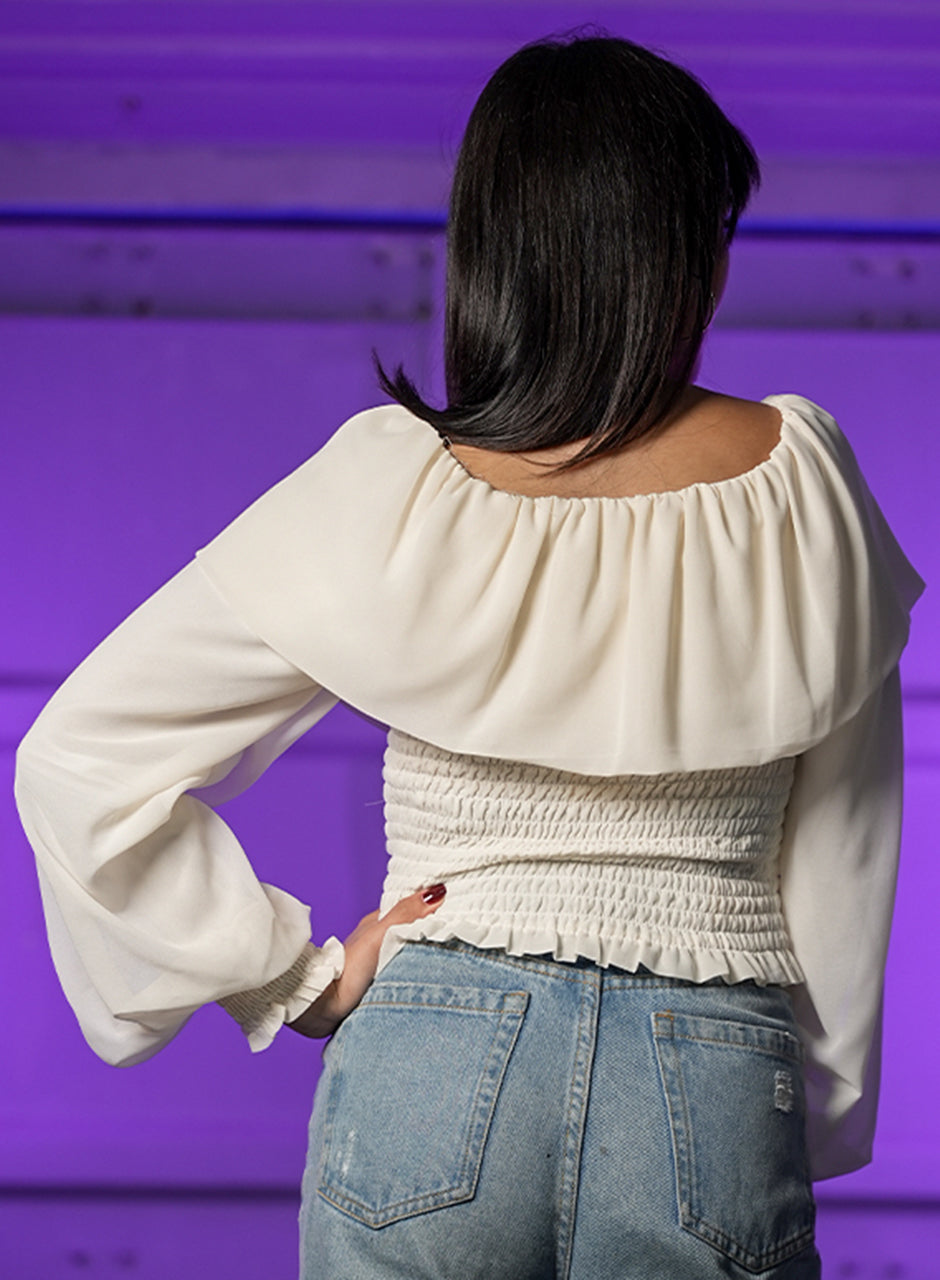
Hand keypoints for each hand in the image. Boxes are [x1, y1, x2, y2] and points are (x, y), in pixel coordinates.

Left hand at [286, 884, 445, 1038]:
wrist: (326, 1005)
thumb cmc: (348, 968)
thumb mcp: (380, 935)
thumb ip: (405, 914)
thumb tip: (437, 892)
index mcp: (378, 921)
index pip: (411, 907)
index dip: (432, 905)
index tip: (456, 905)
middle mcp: (379, 938)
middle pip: (413, 929)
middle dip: (433, 929)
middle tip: (460, 932)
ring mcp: (379, 960)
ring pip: (411, 950)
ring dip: (427, 952)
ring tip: (453, 953)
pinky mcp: (380, 981)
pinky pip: (407, 970)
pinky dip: (419, 969)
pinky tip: (432, 974)